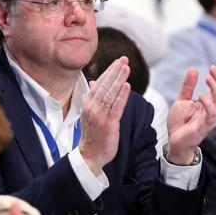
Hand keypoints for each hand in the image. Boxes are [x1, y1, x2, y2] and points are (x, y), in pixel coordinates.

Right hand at [79, 57, 130, 175]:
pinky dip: (122, 96)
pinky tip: (127, 86)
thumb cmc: (92, 134)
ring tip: (126, 67)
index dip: (109, 71)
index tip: (118, 61)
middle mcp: (92, 107)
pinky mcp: (108, 124)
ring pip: (110, 93)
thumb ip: (94, 97)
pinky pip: (116, 107)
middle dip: (115, 70)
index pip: (99, 83)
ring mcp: (99, 116)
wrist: (90, 155)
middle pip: (105, 85)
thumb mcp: (90, 113)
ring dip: (119, 79)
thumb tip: (95, 82)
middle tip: (124, 59)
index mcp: (88, 103)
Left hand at [166, 65, 215, 164]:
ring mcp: (210, 119)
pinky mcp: (204, 127)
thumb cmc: (180, 122)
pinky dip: (209, 103)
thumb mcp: (182, 100)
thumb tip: (194, 69)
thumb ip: (188, 86)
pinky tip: (201, 95)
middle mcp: (213, 111)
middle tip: (212, 70)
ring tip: (208, 79)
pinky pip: (211, 114)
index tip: (213, 67)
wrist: (173, 140)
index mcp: (209, 105)